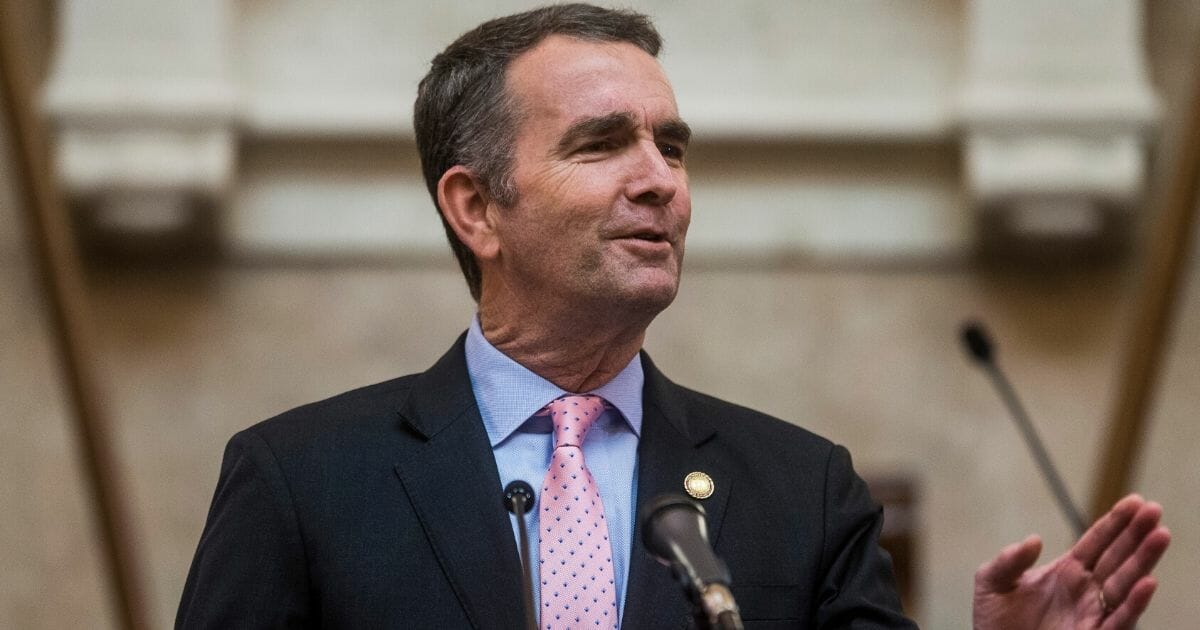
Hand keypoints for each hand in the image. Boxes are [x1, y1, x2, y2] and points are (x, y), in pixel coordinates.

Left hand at [972, 494, 1169, 629]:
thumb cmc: (995, 622)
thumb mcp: (992, 583)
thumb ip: (1008, 560)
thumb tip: (1034, 540)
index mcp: (1066, 571)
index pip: (1096, 541)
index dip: (1115, 522)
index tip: (1135, 500)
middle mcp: (1085, 590)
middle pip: (1117, 557)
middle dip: (1137, 534)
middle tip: (1154, 510)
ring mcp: (1091, 613)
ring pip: (1124, 584)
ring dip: (1143, 561)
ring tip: (1160, 536)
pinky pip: (1119, 620)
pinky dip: (1134, 603)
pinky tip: (1147, 583)